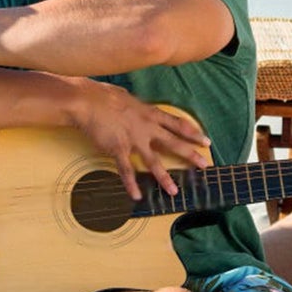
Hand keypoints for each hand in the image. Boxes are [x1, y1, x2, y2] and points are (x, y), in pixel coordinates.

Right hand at [73, 84, 211, 200]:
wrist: (86, 101)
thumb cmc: (102, 95)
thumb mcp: (126, 97)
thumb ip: (134, 105)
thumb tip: (133, 103)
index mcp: (149, 113)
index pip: (177, 124)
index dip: (193, 132)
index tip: (205, 141)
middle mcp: (146, 127)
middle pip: (174, 143)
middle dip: (191, 155)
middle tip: (204, 165)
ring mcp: (133, 139)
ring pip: (154, 162)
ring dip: (164, 178)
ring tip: (174, 191)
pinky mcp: (118, 149)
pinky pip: (126, 170)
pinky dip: (131, 184)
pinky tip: (136, 196)